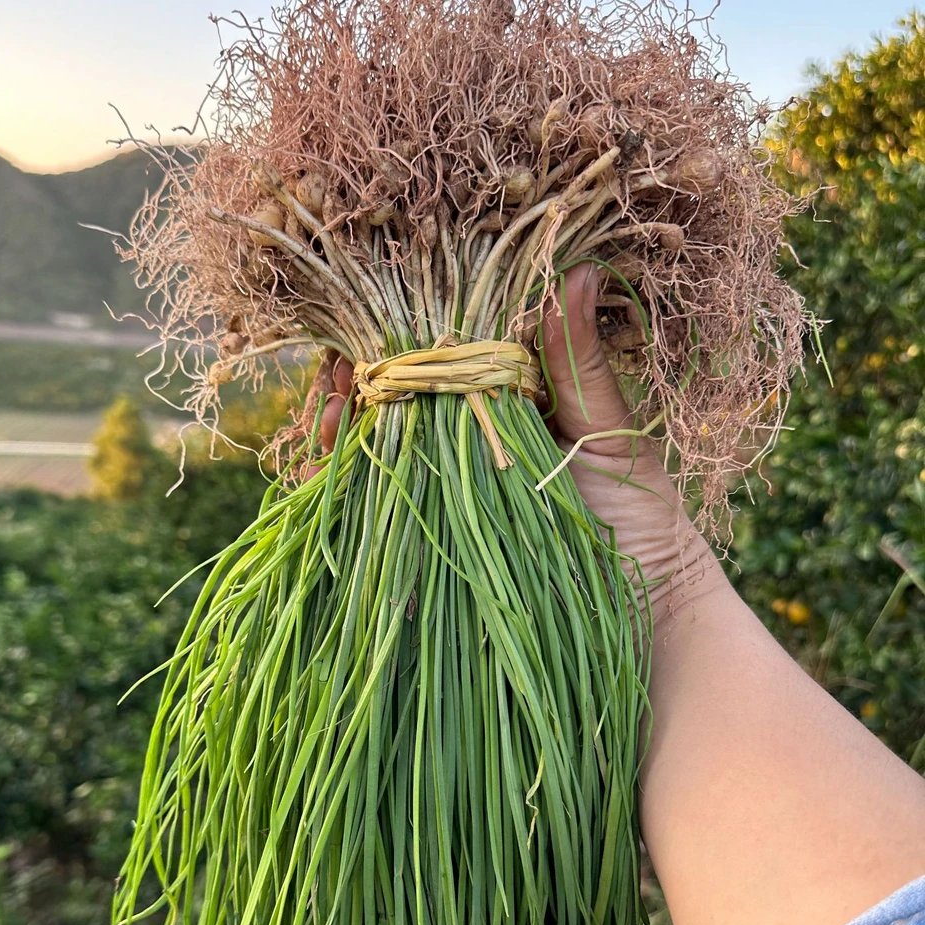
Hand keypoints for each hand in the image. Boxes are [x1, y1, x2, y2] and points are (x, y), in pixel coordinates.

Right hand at [312, 262, 720, 624]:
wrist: (646, 609)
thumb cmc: (640, 515)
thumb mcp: (609, 432)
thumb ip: (580, 364)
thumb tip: (574, 270)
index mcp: (510, 395)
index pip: (443, 348)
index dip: (401, 333)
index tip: (372, 325)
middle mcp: (470, 433)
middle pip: (398, 392)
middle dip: (357, 379)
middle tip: (335, 379)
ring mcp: (450, 484)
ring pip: (378, 443)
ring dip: (342, 425)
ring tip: (328, 417)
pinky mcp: (438, 535)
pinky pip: (378, 503)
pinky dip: (342, 485)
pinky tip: (324, 471)